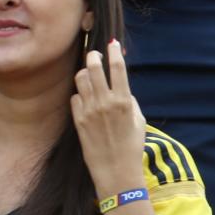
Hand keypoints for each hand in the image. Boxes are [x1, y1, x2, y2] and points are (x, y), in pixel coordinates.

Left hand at [70, 40, 148, 199]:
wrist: (116, 171)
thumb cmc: (132, 147)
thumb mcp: (138, 122)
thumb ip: (130, 102)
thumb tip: (120, 88)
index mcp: (124, 102)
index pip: (118, 69)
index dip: (114, 52)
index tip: (113, 44)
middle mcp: (105, 102)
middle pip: (94, 68)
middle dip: (94, 56)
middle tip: (94, 54)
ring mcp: (89, 110)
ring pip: (81, 79)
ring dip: (85, 73)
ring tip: (89, 75)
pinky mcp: (78, 119)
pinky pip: (75, 97)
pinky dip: (80, 95)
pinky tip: (86, 100)